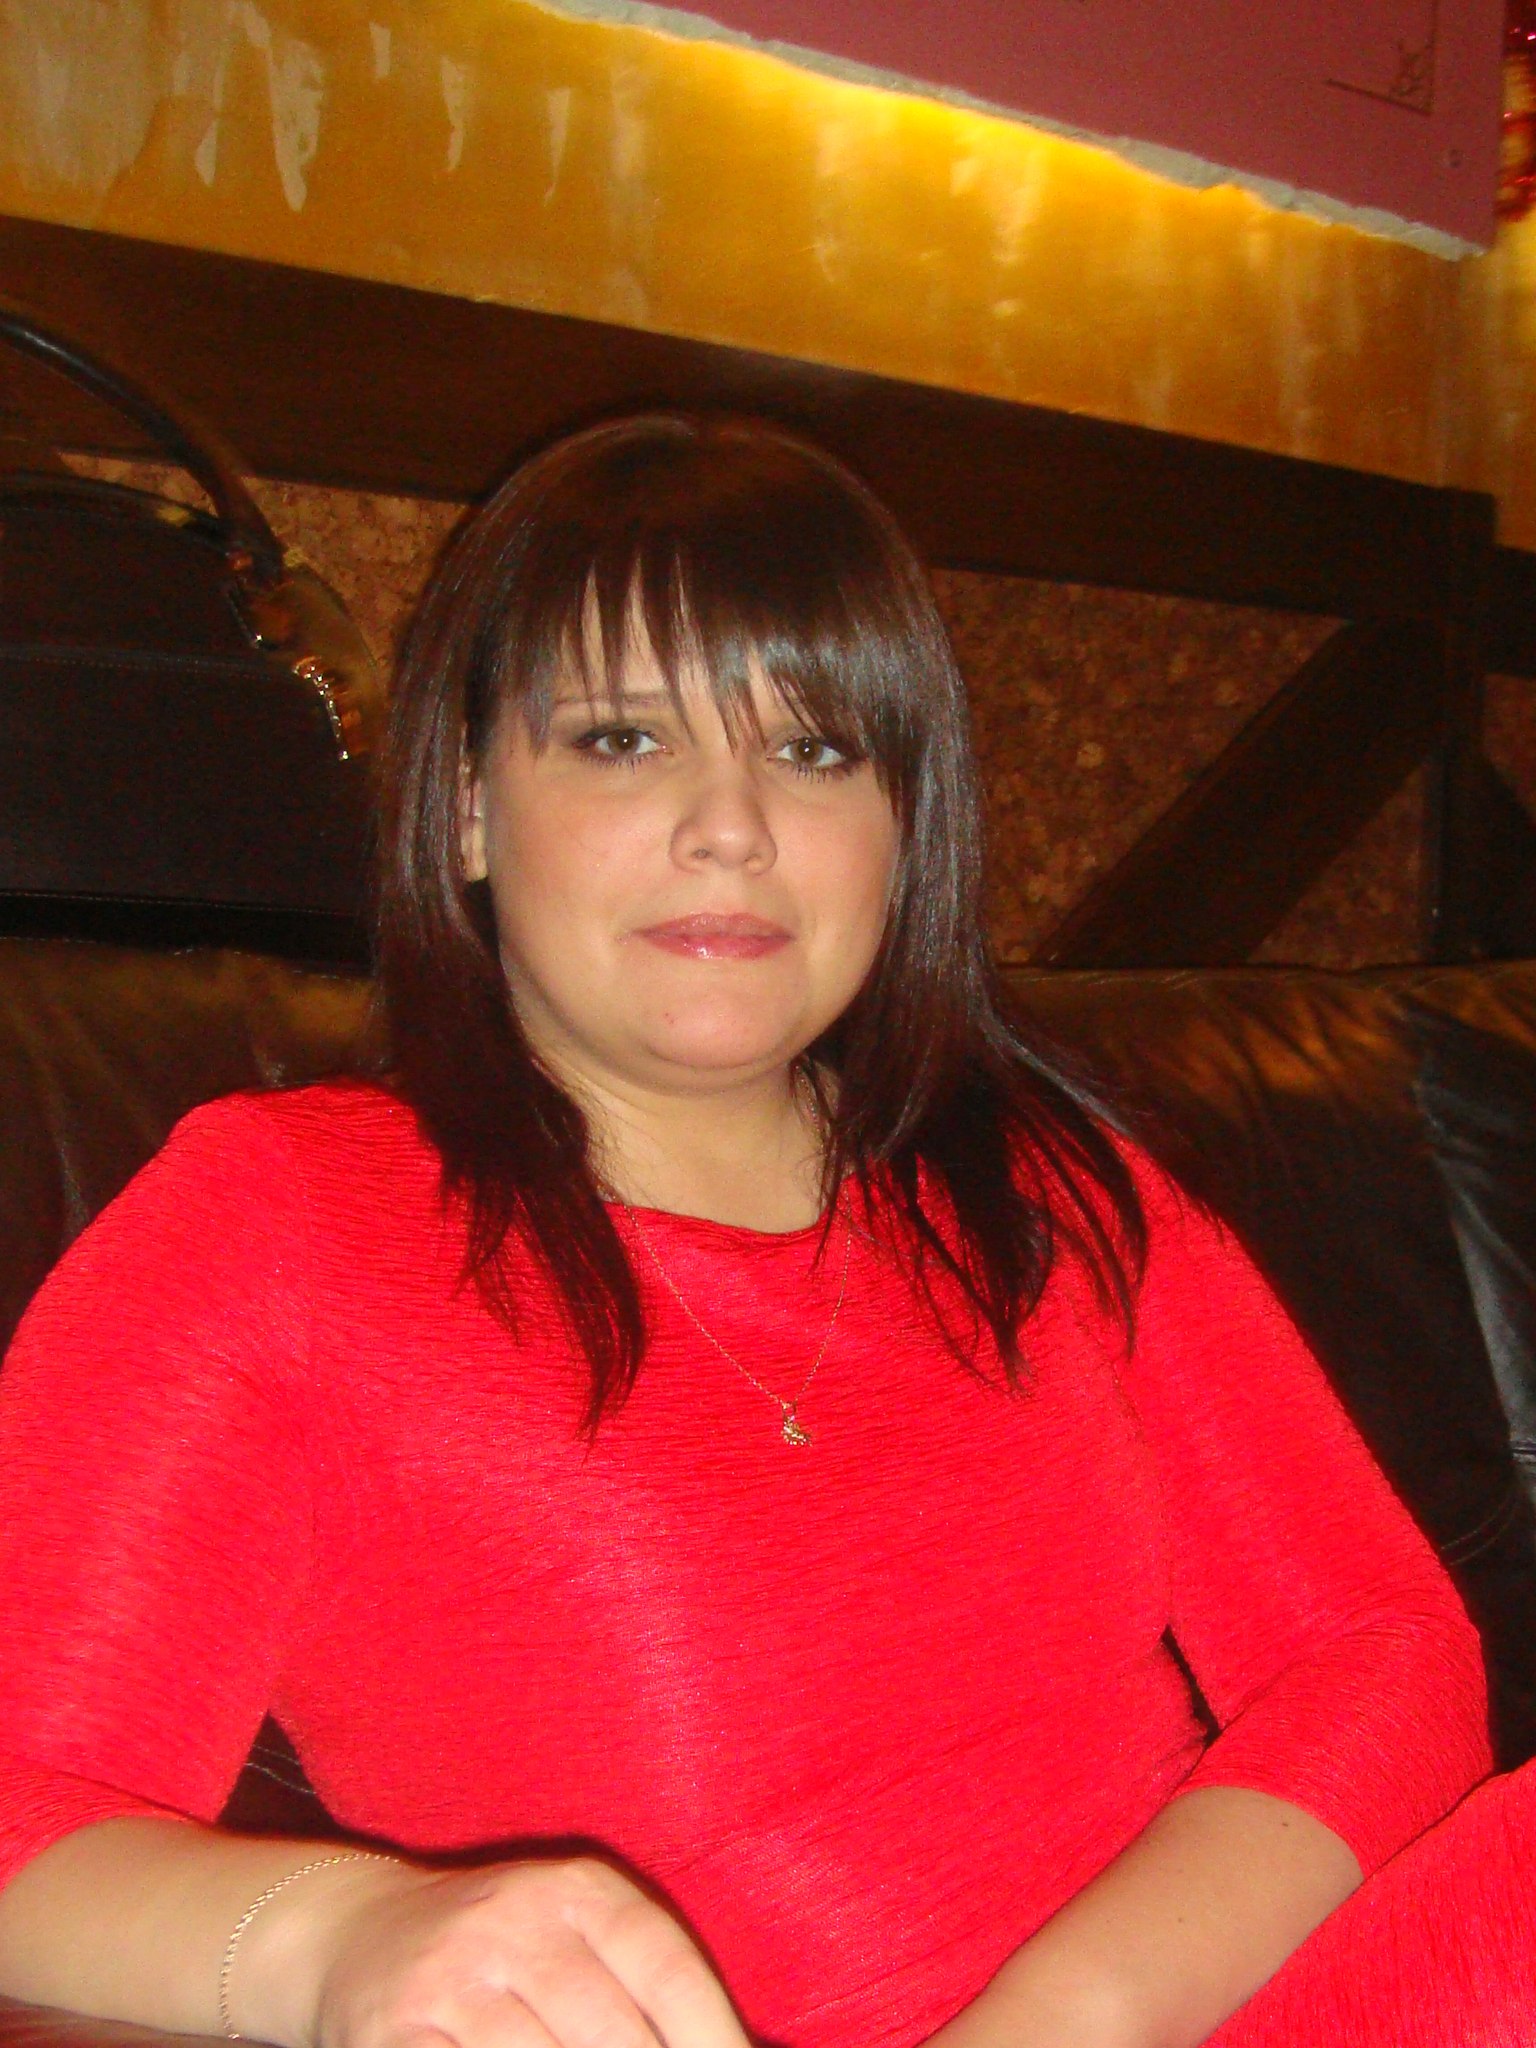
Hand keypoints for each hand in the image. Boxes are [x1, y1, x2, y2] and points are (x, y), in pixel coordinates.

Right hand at [309, 1855, 751, 2047]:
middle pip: (615, 2037)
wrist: (355, 1933)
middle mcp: (516, 1922)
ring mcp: (453, 1980)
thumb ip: (648, 1989)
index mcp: (578, 1889)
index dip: (713, 2036)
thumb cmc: (500, 1949)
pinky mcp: (396, 2035)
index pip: (667, 1971)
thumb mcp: (574, 1935)